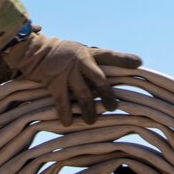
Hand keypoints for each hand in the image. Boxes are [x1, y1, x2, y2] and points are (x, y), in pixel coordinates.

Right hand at [0, 33, 142, 124]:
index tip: (139, 63)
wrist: (34, 50)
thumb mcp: (78, 51)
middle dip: (107, 95)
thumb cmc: (60, 54)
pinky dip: (65, 113)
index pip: (109, 55)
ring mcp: (67, 71)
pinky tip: (68, 123)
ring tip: (92, 121)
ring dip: (89, 110)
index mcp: (88, 53)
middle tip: (113, 107)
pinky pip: (61, 101)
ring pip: (83, 94)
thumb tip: (109, 78)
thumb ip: (92, 62)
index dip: (124, 59)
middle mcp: (80, 60)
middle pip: (100, 79)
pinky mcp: (54, 81)